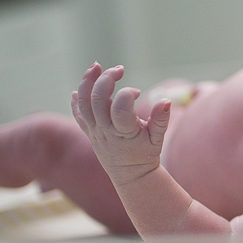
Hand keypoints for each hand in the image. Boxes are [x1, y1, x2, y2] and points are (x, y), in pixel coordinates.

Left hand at [71, 63, 170, 185]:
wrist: (130, 175)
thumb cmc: (146, 155)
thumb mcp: (158, 138)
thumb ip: (161, 119)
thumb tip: (166, 100)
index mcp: (124, 133)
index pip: (120, 108)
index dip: (128, 94)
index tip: (137, 92)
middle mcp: (106, 131)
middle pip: (98, 100)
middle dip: (106, 79)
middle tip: (119, 69)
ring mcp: (95, 131)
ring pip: (83, 104)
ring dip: (87, 82)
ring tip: (95, 67)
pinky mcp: (89, 132)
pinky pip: (77, 114)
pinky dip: (76, 100)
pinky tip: (79, 89)